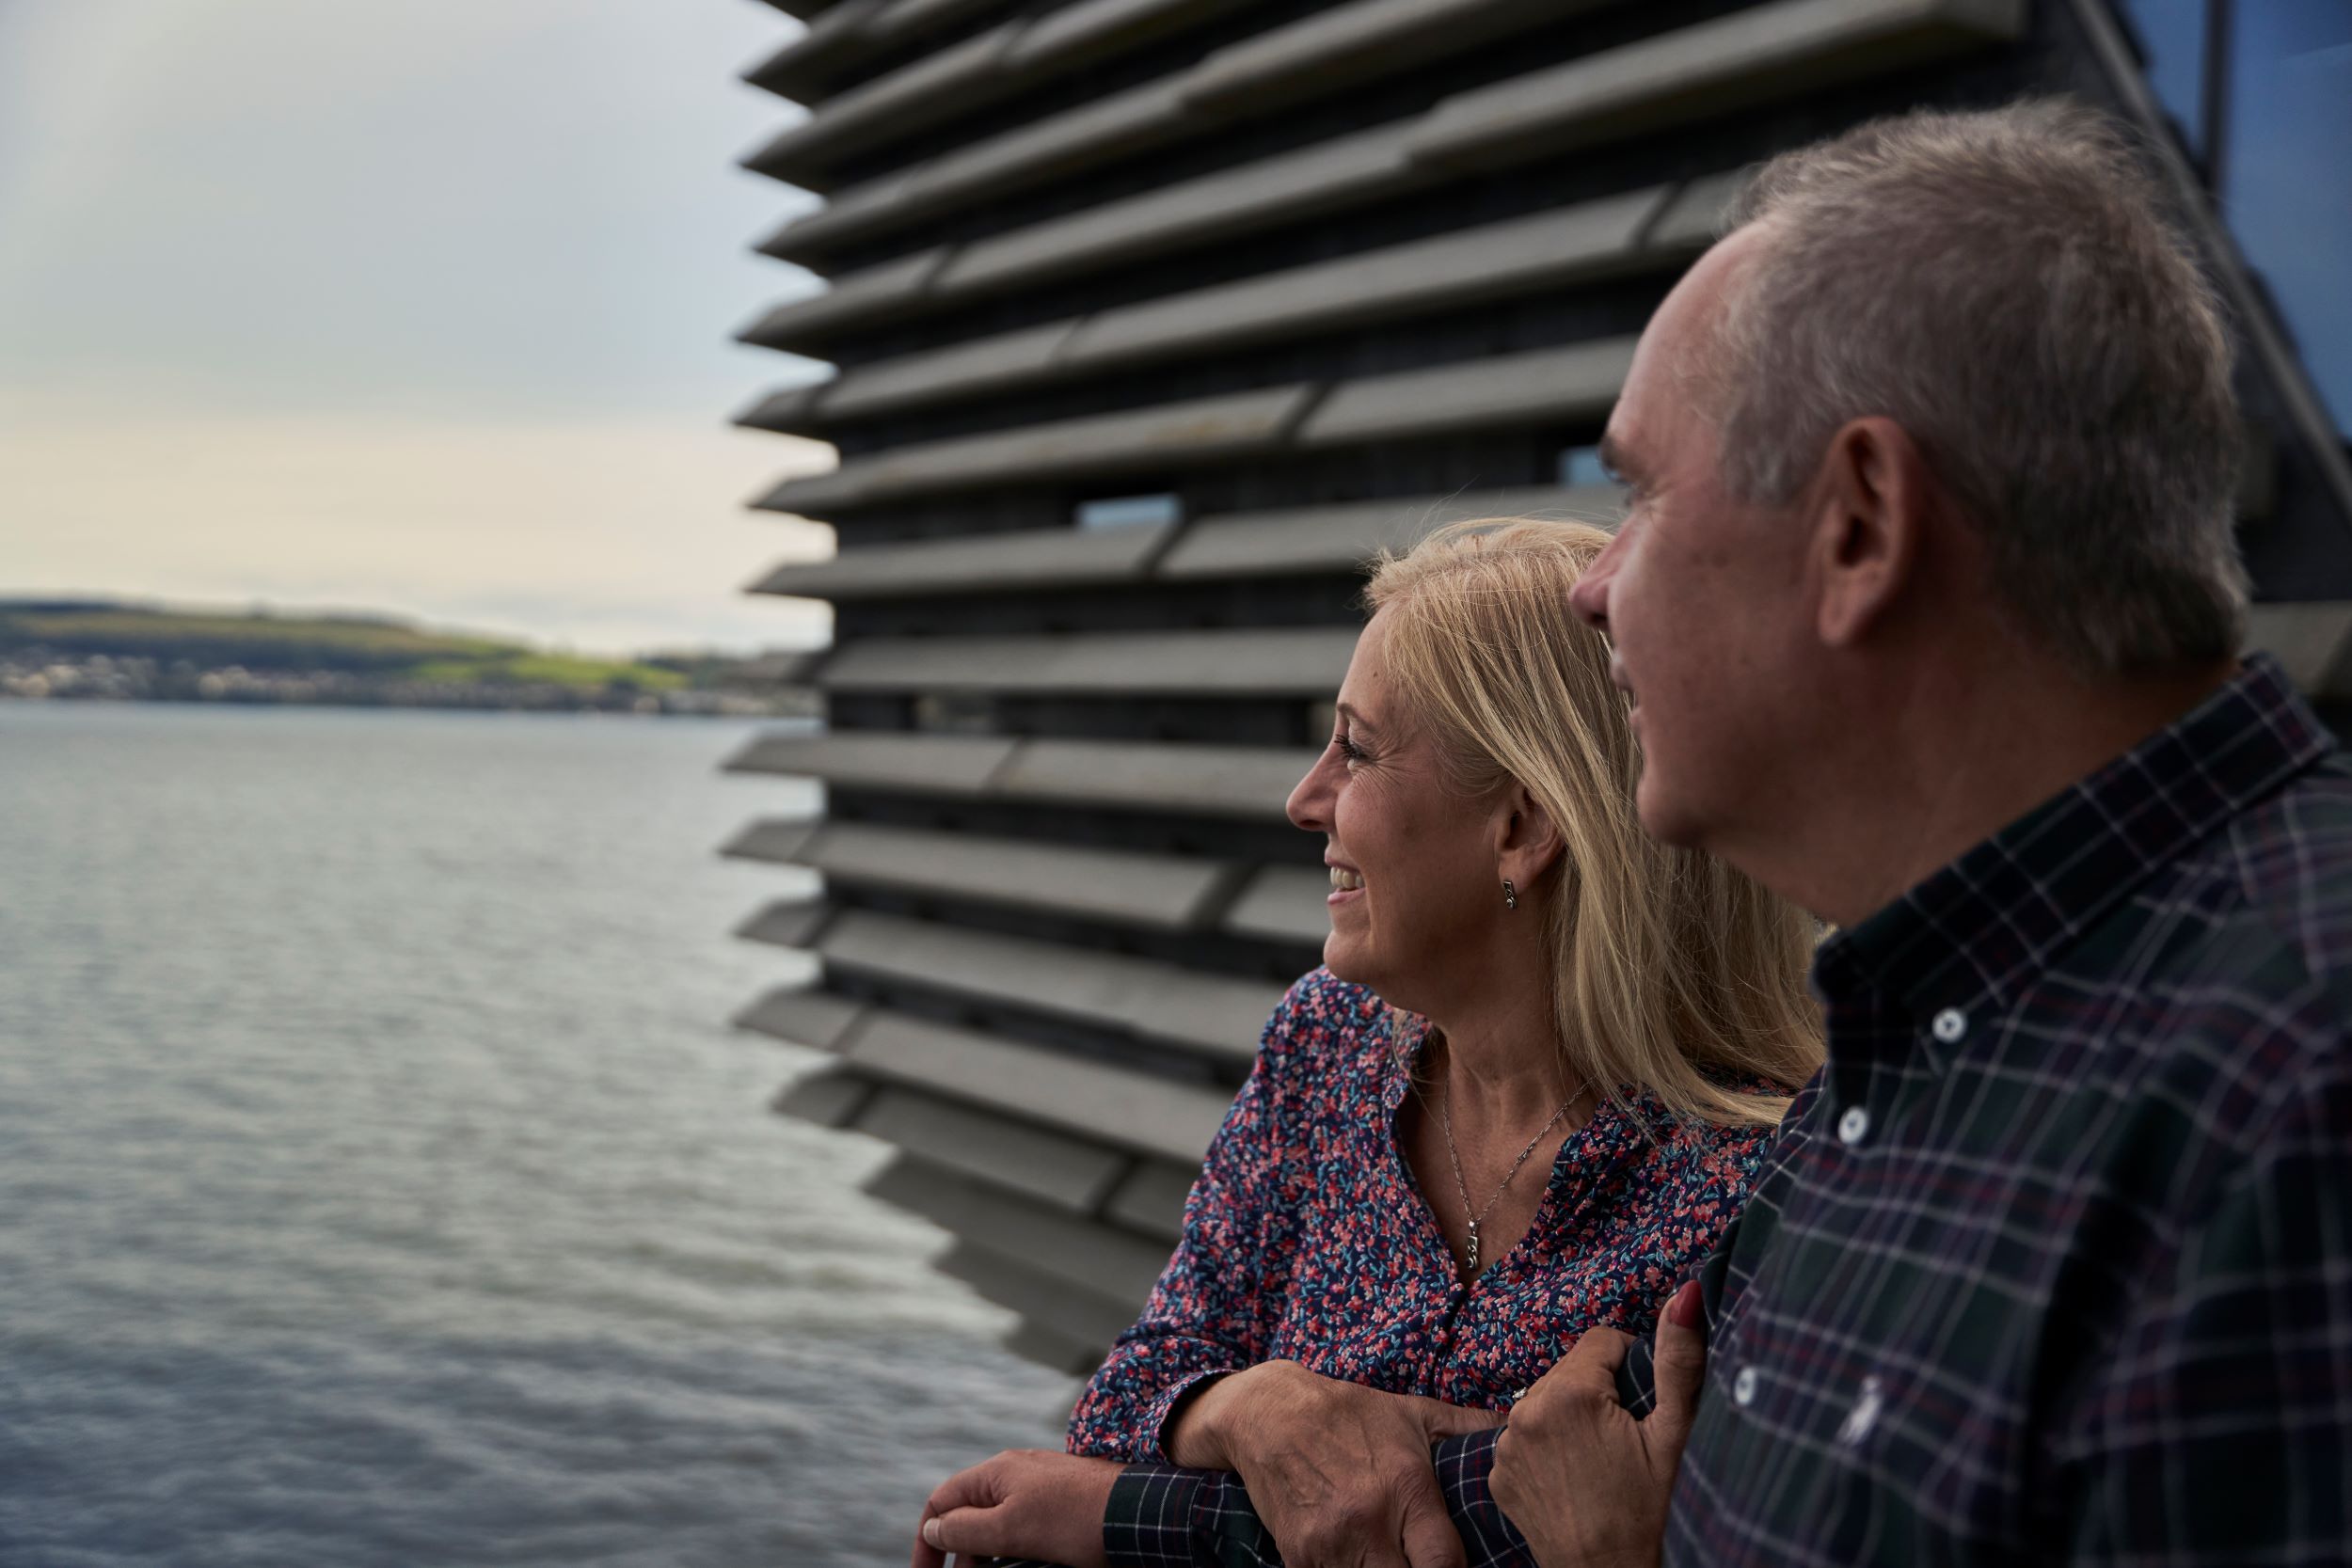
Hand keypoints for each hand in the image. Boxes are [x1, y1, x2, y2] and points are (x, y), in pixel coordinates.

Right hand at [912, 1449, 1121, 1567]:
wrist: (1138, 1512)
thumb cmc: (1074, 1519)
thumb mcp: (1010, 1530)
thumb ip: (965, 1529)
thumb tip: (932, 1528)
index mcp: (996, 1472)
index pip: (941, 1501)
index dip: (928, 1540)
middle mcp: (1015, 1472)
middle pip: (970, 1513)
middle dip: (961, 1552)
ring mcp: (1041, 1485)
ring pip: (999, 1521)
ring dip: (989, 1554)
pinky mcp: (1063, 1500)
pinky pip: (1025, 1524)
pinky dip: (1016, 1548)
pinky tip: (1025, 1565)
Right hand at [1166, 1359, 1504, 1567]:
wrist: (1268, 1412)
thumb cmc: (1347, 1412)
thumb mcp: (1411, 1412)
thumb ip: (1465, 1426)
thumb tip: (1513, 1426)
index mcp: (1405, 1487)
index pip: (1445, 1563)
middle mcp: (1368, 1520)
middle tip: (1423, 1563)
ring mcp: (1330, 1543)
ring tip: (1391, 1558)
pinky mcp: (1299, 1556)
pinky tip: (1358, 1559)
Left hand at [1490, 1280, 1707, 1567]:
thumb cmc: (1650, 1514)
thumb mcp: (1675, 1436)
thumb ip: (1678, 1360)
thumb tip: (1684, 1294)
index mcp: (1571, 1393)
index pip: (1603, 1340)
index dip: (1631, 1367)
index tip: (1641, 1408)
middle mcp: (1526, 1409)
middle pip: (1572, 1369)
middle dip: (1599, 1391)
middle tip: (1624, 1438)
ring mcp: (1505, 1444)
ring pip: (1547, 1400)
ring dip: (1571, 1415)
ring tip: (1599, 1459)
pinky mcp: (1496, 1472)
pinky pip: (1526, 1435)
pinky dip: (1547, 1445)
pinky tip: (1573, 1475)